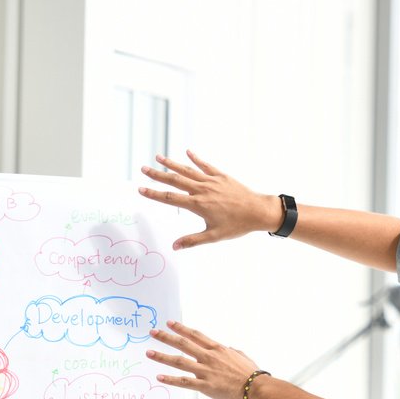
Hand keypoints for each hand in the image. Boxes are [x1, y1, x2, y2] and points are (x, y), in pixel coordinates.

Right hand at [138, 151, 282, 249]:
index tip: (141, 189)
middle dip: (157, 175)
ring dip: (172, 163)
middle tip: (143, 169)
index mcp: (198, 205)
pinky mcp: (221, 176)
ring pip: (187, 170)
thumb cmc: (237, 225)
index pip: (170, 198)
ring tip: (158, 157)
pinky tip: (187, 152)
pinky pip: (206, 165)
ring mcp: (212, 181)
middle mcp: (202, 190)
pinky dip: (196, 158)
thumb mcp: (214, 236)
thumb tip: (174, 247)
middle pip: (175, 180)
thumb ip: (193, 240)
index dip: (154, 194)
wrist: (258, 211)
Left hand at [147, 321, 262, 398]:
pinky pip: (184, 382)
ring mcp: (206, 371)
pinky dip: (170, 380)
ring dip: (162, 356)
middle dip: (166, 337)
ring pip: (179, 361)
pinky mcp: (205, 386)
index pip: (195, 335)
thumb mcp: (241, 356)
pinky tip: (159, 377)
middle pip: (183, 344)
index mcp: (218, 348)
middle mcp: (209, 357)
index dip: (181, 328)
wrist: (257, 388)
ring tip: (149, 353)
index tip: (169, 323)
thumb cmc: (252, 373)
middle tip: (152, 332)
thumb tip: (228, 348)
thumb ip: (231, 351)